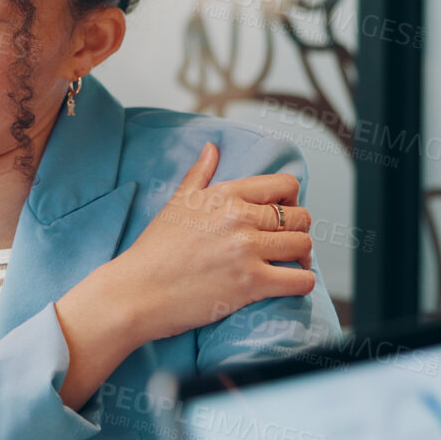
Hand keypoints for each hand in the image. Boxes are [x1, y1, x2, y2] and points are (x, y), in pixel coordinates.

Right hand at [55, 142, 312, 407]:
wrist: (136, 291)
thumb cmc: (153, 250)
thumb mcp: (176, 203)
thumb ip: (200, 174)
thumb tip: (212, 147)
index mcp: (225, 194)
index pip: (285, 185)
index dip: (291, 200)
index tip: (282, 214)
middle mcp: (239, 217)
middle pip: (300, 216)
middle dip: (298, 230)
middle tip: (286, 243)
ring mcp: (247, 250)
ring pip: (304, 245)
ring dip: (302, 258)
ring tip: (290, 264)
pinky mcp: (250, 283)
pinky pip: (299, 280)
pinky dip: (302, 283)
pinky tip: (289, 283)